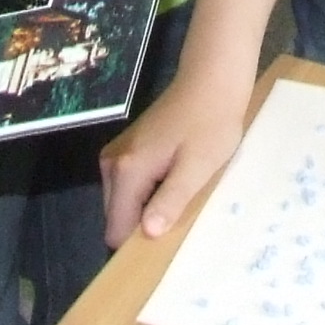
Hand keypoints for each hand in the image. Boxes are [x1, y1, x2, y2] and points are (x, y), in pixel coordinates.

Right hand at [100, 64, 252, 245]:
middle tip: (182, 219)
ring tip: (182, 199)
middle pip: (118, 218)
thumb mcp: (198, 167)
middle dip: (145, 226)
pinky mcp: (128, 150)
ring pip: (124, 204)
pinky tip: (176, 184)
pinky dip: (150, 194)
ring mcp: (117, 155)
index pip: (116, 230)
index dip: (139, 244)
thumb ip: (170, 200)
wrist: (212, 79)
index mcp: (126, 170)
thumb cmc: (211, 123)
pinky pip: (131, 188)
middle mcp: (112, 164)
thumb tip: (147, 234)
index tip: (167, 245)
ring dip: (149, 210)